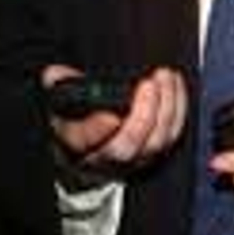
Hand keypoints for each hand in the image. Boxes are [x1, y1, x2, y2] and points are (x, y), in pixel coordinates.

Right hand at [41, 64, 186, 171]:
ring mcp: (133, 159)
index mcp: (75, 145)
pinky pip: (172, 135)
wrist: (90, 151)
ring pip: (155, 143)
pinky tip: (174, 84)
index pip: (83, 142)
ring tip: (164, 76)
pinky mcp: (156, 153)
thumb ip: (59, 86)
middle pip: (125, 147)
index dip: (96, 130)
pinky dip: (178, 108)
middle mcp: (105, 159)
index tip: (110, 115)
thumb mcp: (60, 103)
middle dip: (141, 115)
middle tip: (147, 84)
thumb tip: (55, 74)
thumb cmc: (76, 121)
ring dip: (166, 107)